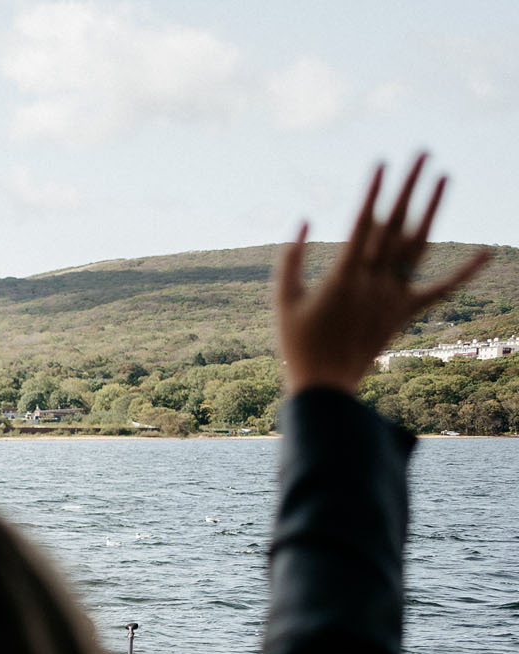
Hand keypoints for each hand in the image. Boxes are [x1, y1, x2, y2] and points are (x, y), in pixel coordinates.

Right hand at [275, 153, 491, 395]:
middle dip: (408, 187)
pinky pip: (440, 290)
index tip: (382, 163)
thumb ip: (290, 261)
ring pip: (419, 246)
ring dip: (433, 209)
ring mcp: (393, 297)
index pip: (362, 225)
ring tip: (444, 177)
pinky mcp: (405, 313)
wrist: (325, 386)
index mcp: (343, 277)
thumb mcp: (282, 301)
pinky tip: (486, 252)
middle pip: (395, 225)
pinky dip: (464, 273)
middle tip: (422, 153)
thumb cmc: (297, 343)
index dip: (373, 192)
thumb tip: (304, 221)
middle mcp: (373, 282)